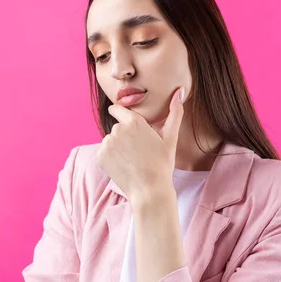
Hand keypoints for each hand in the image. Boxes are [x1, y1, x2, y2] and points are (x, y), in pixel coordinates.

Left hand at [97, 86, 185, 202]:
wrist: (149, 190)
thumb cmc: (162, 164)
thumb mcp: (170, 138)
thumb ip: (174, 112)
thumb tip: (180, 91)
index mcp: (134, 122)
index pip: (117, 109)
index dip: (120, 114)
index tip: (124, 120)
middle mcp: (117, 130)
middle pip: (116, 127)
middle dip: (124, 135)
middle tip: (138, 150)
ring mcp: (107, 144)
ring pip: (110, 141)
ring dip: (118, 147)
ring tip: (132, 160)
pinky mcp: (100, 157)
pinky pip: (104, 153)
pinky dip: (111, 158)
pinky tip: (124, 166)